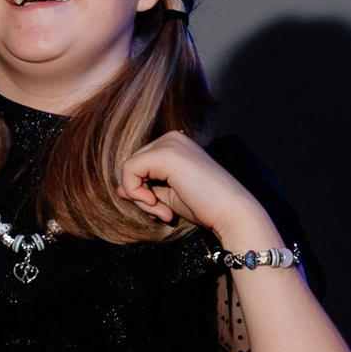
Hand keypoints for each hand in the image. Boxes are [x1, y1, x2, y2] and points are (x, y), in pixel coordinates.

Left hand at [115, 130, 274, 251]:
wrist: (231, 213)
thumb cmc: (206, 207)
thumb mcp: (168, 196)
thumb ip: (145, 189)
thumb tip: (119, 188)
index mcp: (175, 144)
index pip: (141, 165)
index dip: (143, 192)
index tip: (162, 212)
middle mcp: (172, 137)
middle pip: (133, 165)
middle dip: (140, 195)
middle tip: (162, 214)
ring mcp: (170, 143)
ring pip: (129, 168)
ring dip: (140, 198)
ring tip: (163, 213)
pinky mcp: (166, 154)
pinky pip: (130, 171)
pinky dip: (136, 193)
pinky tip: (157, 206)